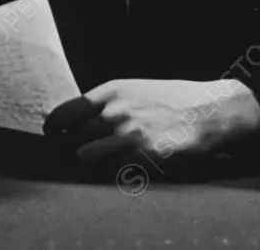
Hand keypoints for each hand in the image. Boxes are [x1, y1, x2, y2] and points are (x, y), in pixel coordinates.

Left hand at [43, 78, 259, 166]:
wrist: (209, 111)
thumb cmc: (172, 100)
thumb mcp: (135, 90)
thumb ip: (107, 103)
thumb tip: (77, 120)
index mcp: (111, 91)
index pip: (64, 112)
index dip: (52, 128)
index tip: (50, 136)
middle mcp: (115, 111)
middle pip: (71, 137)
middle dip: (68, 147)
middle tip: (72, 152)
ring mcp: (128, 134)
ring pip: (85, 155)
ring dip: (89, 160)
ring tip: (100, 159)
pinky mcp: (142, 156)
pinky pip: (111, 170)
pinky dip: (112, 170)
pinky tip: (126, 163)